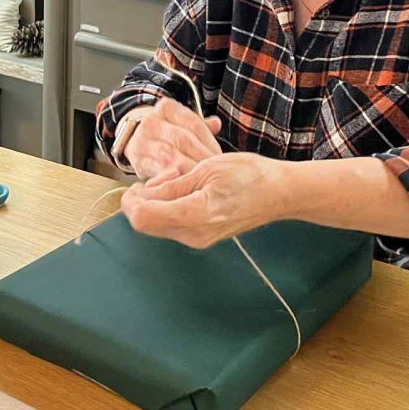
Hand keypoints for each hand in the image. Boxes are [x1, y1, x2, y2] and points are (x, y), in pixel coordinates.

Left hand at [120, 152, 289, 248]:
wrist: (277, 193)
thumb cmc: (249, 176)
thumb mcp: (206, 170)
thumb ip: (172, 186)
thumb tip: (142, 195)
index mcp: (194, 215)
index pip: (141, 217)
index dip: (132, 199)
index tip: (141, 181)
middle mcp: (193, 235)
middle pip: (145, 224)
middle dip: (144, 198)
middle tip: (166, 175)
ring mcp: (197, 239)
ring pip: (156, 224)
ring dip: (156, 201)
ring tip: (179, 178)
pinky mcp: (200, 237)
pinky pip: (171, 225)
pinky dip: (168, 207)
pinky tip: (186, 190)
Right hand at [122, 97, 222, 180]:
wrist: (135, 138)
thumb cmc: (166, 133)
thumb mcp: (182, 123)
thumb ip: (200, 125)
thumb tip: (216, 124)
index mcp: (167, 108)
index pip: (193, 123)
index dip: (208, 141)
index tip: (219, 156)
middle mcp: (152, 121)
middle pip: (183, 140)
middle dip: (201, 157)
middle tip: (214, 171)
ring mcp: (142, 140)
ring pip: (170, 156)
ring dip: (189, 169)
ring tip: (203, 179)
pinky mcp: (137, 160)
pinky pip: (157, 170)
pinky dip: (172, 178)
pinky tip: (184, 183)